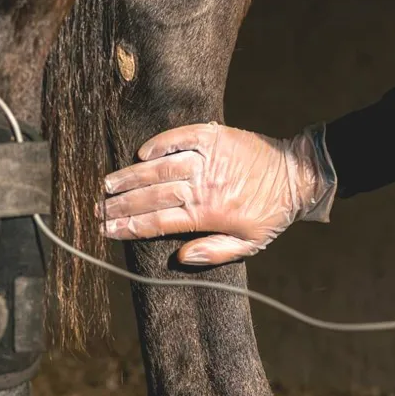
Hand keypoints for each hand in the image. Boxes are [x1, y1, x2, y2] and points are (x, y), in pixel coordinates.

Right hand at [100, 122, 335, 265]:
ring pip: (161, 168)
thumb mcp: (249, 244)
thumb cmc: (271, 214)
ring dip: (132, 176)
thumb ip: (214, 252)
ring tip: (109, 185)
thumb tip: (180, 258)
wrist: (297, 175)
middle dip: (121, 204)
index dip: (130, 226)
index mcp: (210, 214)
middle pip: (153, 196)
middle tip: (97, 209)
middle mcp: (205, 185)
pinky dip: (160, 144)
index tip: (107, 229)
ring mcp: (209, 159)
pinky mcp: (215, 137)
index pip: (159, 221)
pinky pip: (181, 138)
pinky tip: (142, 154)